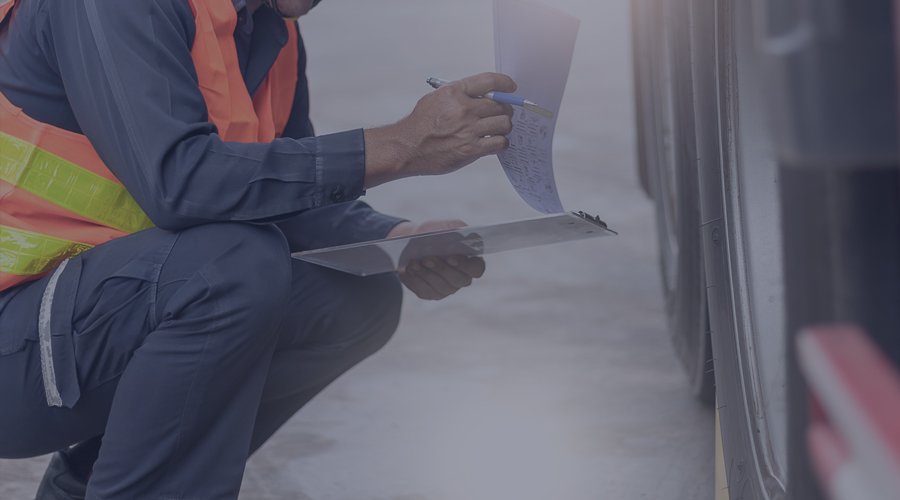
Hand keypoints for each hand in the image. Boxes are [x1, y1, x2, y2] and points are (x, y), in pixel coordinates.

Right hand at [364, 72, 516, 187]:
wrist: (407, 147)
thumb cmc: (419, 124)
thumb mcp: (436, 98)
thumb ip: (459, 94)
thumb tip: (482, 95)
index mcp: (455, 92)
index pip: (490, 81)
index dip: (505, 83)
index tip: (510, 87)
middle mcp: (464, 109)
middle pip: (501, 105)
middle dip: (505, 110)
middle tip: (502, 114)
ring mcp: (469, 130)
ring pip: (504, 124)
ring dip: (505, 127)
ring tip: (498, 129)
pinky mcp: (471, 149)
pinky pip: (499, 143)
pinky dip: (501, 143)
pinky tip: (495, 142)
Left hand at [388, 220, 485, 299]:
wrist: (414, 242)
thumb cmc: (434, 232)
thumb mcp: (446, 226)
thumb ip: (457, 229)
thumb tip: (462, 237)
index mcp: (471, 261)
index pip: (476, 269)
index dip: (465, 265)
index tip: (450, 257)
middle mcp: (462, 278)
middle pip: (458, 280)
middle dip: (441, 269)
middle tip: (426, 258)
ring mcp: (447, 288)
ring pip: (440, 287)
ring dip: (425, 274)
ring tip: (413, 263)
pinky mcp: (431, 293)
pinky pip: (424, 291)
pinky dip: (414, 280)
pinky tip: (406, 270)